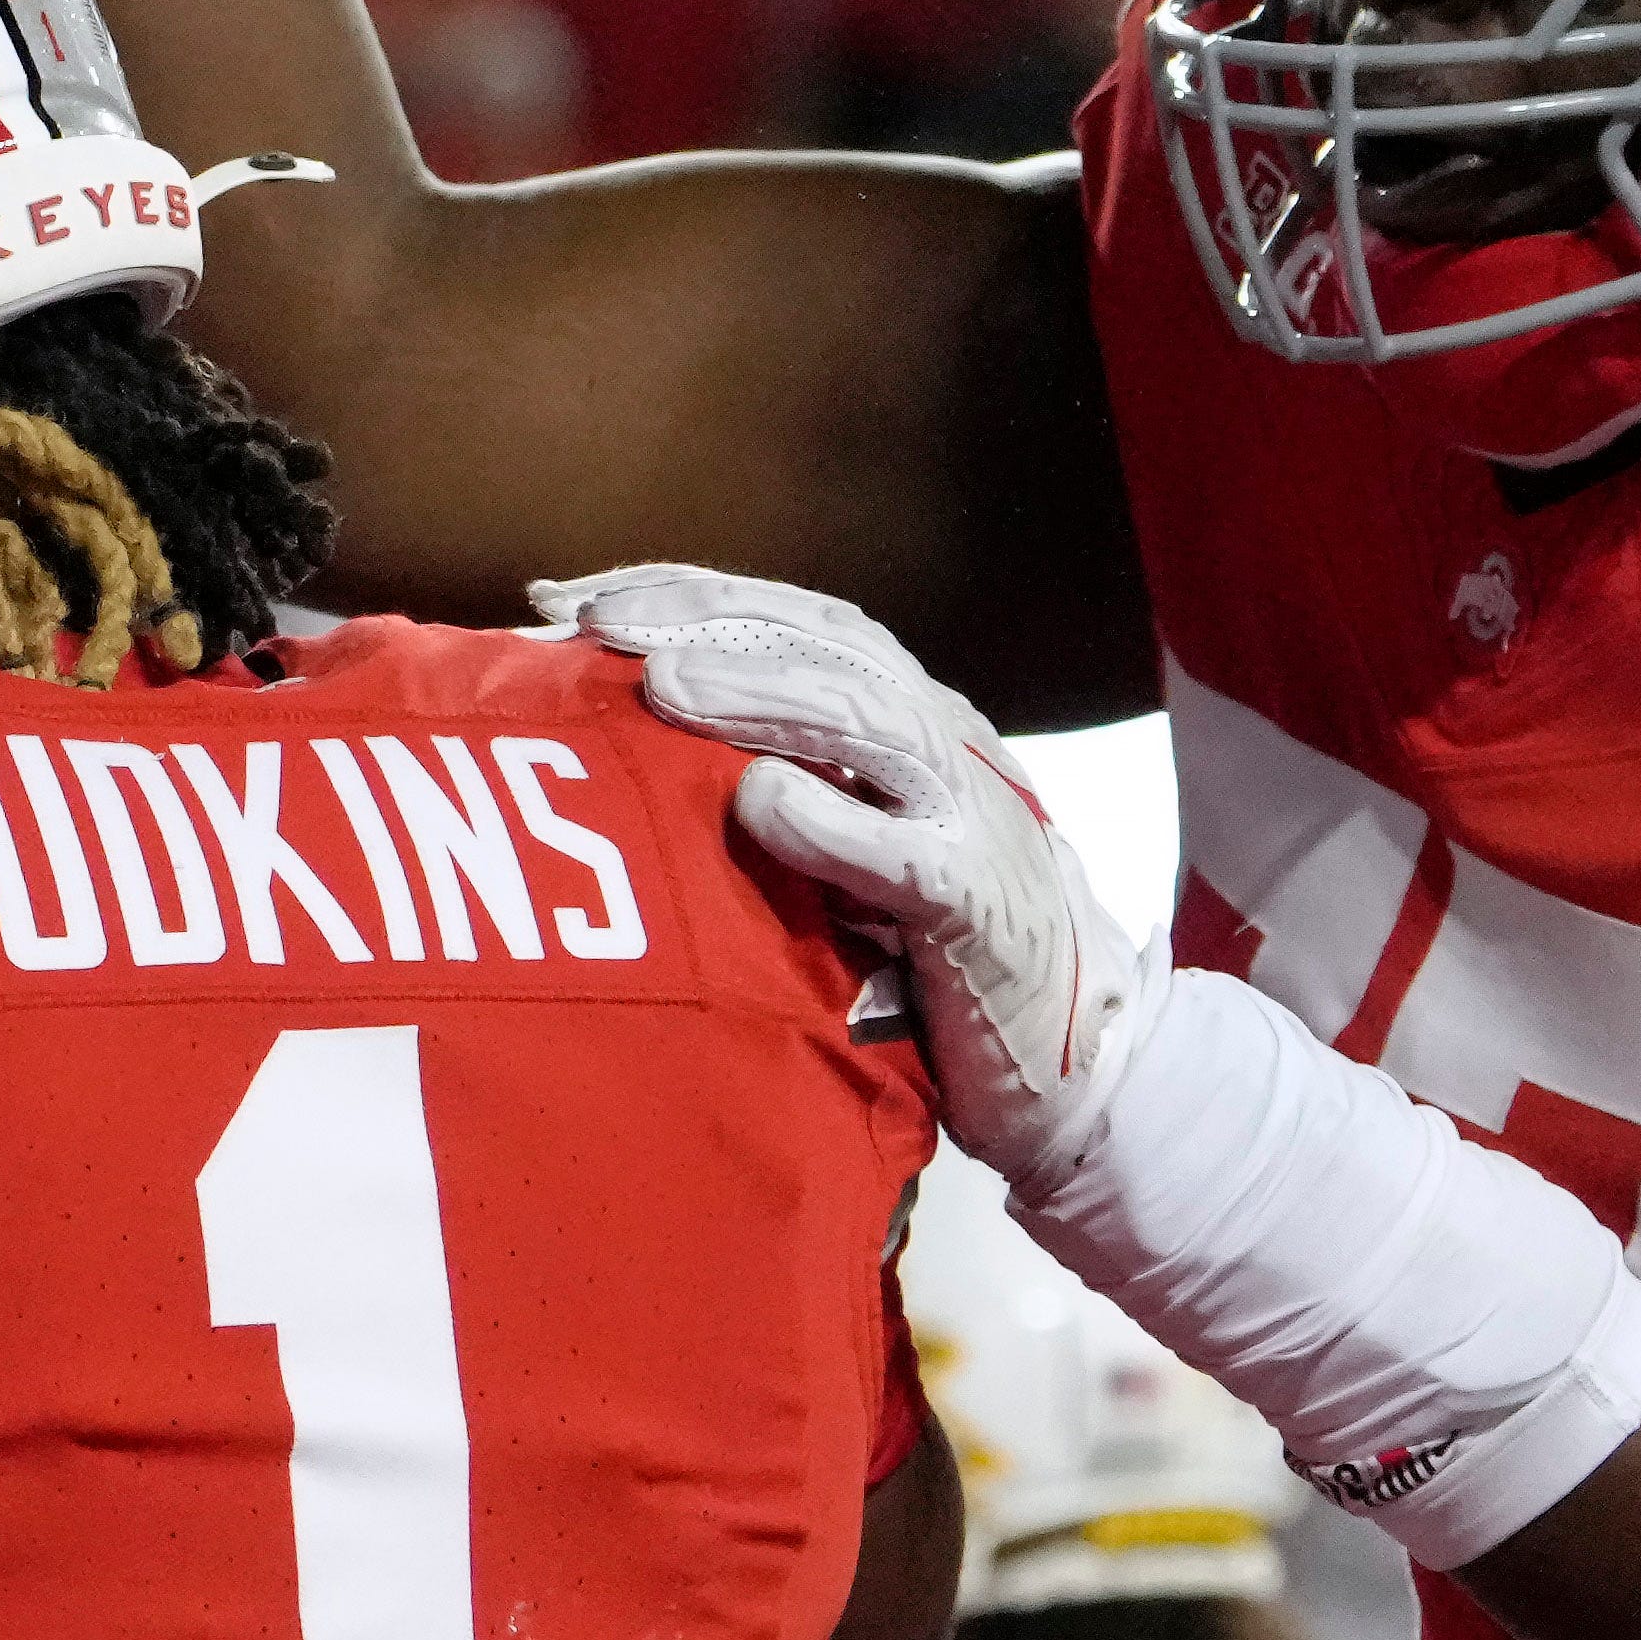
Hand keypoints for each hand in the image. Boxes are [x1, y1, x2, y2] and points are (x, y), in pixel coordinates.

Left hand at [543, 566, 1145, 1181]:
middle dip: (707, 620)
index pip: (789, 618)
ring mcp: (969, 819)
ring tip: (668, 686)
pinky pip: (910, 858)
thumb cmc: (926, 946)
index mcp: (901, 714)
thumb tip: (617, 736)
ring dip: (764, 696)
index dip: (682, 592)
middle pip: (824, 646)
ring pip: (870, 724)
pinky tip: (767, 801)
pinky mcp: (983, 911)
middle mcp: (940, 742)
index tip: (566, 600)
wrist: (1073, 1047)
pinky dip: (839, 825)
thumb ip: (765, 779)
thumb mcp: (843, 837)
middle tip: (599, 624)